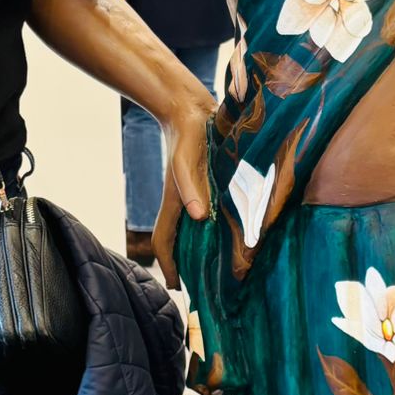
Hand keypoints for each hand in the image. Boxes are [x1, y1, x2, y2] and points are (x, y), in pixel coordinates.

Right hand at [155, 106, 211, 289]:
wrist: (188, 106)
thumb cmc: (188, 132)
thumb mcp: (189, 159)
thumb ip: (190, 186)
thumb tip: (198, 216)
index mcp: (175, 202)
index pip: (163, 241)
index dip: (168, 265)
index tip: (177, 287)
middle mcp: (182, 202)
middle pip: (176, 241)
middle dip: (184, 265)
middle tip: (203, 287)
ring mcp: (193, 193)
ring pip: (191, 229)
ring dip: (199, 249)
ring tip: (217, 268)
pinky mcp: (204, 183)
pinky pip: (206, 213)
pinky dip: (212, 228)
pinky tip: (230, 231)